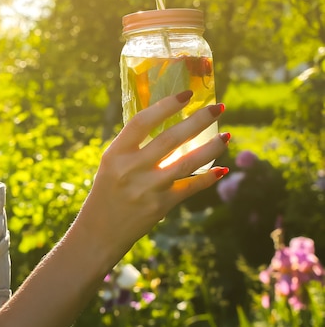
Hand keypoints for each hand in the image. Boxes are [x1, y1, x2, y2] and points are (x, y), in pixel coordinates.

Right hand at [77, 91, 228, 264]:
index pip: (142, 122)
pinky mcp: (160, 206)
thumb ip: (134, 145)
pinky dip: (207, 177)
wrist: (99, 232)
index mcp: (115, 153)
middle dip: (198, 121)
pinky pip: (189, 187)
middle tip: (217, 107)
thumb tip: (169, 121)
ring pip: (186, 163)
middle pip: (170, 139)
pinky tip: (221, 168)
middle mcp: (131, 169)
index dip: (166, 106)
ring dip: (210, 147)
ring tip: (227, 135)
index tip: (187, 94)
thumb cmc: (107, 190)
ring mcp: (147, 188)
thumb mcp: (111, 163)